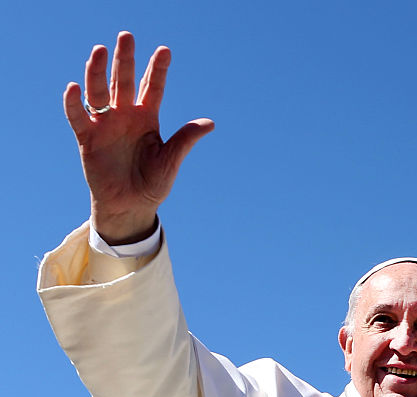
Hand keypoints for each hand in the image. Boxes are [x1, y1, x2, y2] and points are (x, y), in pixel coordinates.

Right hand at [63, 32, 213, 243]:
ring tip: (99, 50)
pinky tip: (74, 87)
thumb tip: (210, 123)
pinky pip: (78, 117)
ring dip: (98, 72)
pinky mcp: (87, 138)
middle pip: (124, 81)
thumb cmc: (153, 183)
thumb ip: (185, 140)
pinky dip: (74, 103)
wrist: (131, 206)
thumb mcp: (171, 160)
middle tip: (126, 36)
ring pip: (99, 92)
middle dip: (125, 60)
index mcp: (148, 118)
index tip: (165, 50)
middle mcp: (125, 116)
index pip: (154, 88)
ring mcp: (106, 125)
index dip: (158, 69)